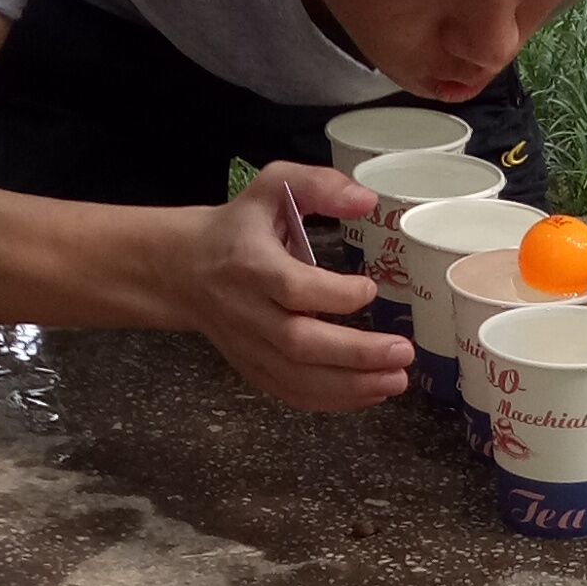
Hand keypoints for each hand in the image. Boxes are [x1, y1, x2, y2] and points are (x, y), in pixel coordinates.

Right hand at [168, 164, 410, 410]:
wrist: (185, 269)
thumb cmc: (238, 227)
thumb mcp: (272, 187)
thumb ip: (318, 185)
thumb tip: (366, 200)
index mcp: (251, 265)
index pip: (293, 288)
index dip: (335, 295)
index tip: (371, 288)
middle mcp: (248, 312)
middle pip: (299, 343)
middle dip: (355, 353)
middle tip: (402, 352)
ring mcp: (249, 346)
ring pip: (298, 378)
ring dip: (351, 386)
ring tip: (396, 380)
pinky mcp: (253, 368)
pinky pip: (291, 394)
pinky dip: (332, 400)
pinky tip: (370, 394)